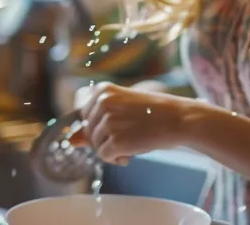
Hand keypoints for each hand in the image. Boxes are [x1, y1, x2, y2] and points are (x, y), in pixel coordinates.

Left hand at [69, 82, 197, 163]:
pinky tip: (132, 152)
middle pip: (88, 132)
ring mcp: (108, 121)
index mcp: (102, 90)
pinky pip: (104, 157)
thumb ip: (94, 123)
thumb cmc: (153, 114)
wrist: (179, 119)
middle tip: (128, 134)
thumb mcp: (122, 111)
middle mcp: (102, 102)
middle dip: (104, 139)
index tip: (116, 124)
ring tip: (133, 141)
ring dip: (112, 149)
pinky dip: (117, 159)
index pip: (82, 115)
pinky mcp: (115, 140)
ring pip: (95, 146)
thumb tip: (70, 139)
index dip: (98, 125)